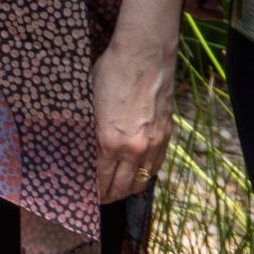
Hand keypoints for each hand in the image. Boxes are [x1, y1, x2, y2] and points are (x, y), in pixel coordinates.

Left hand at [93, 34, 176, 202]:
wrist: (145, 54)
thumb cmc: (112, 71)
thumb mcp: (91, 101)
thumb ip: (92, 128)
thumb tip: (86, 144)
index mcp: (109, 140)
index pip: (102, 179)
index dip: (96, 191)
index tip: (90, 197)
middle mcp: (134, 148)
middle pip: (123, 186)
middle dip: (111, 196)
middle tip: (103, 199)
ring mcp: (154, 143)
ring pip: (143, 180)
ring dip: (130, 189)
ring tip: (120, 190)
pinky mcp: (167, 135)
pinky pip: (157, 165)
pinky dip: (147, 174)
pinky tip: (139, 174)